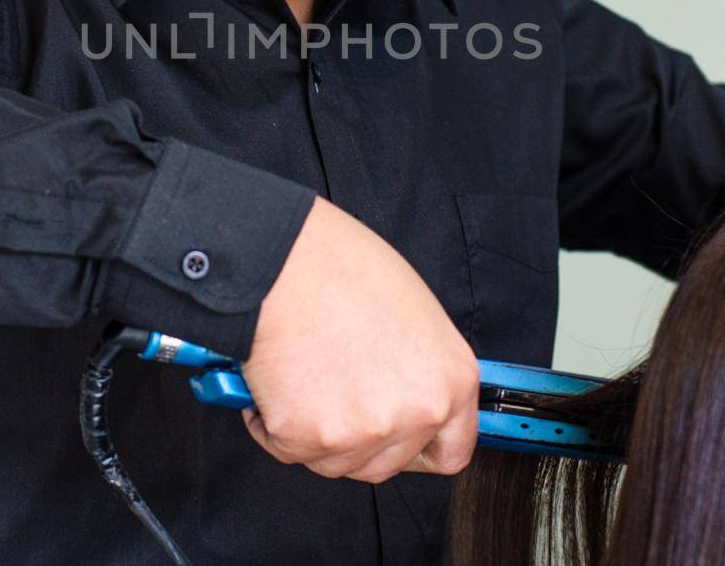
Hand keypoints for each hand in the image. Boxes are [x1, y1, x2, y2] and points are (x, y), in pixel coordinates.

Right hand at [239, 196, 477, 482]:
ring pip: (336, 463)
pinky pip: (287, 450)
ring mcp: (362, 431)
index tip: (396, 437)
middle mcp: (415, 413)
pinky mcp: (307, 438)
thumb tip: (403, 395)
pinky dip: (273, 424)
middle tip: (335, 393)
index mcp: (451, 381)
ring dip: (316, 433)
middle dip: (359, 438)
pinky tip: (275, 380)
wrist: (282, 259)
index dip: (418, 446)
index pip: (451, 450)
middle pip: (387, 463)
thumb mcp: (415, 314)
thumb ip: (419, 369)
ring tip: (304, 374)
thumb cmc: (341, 267)